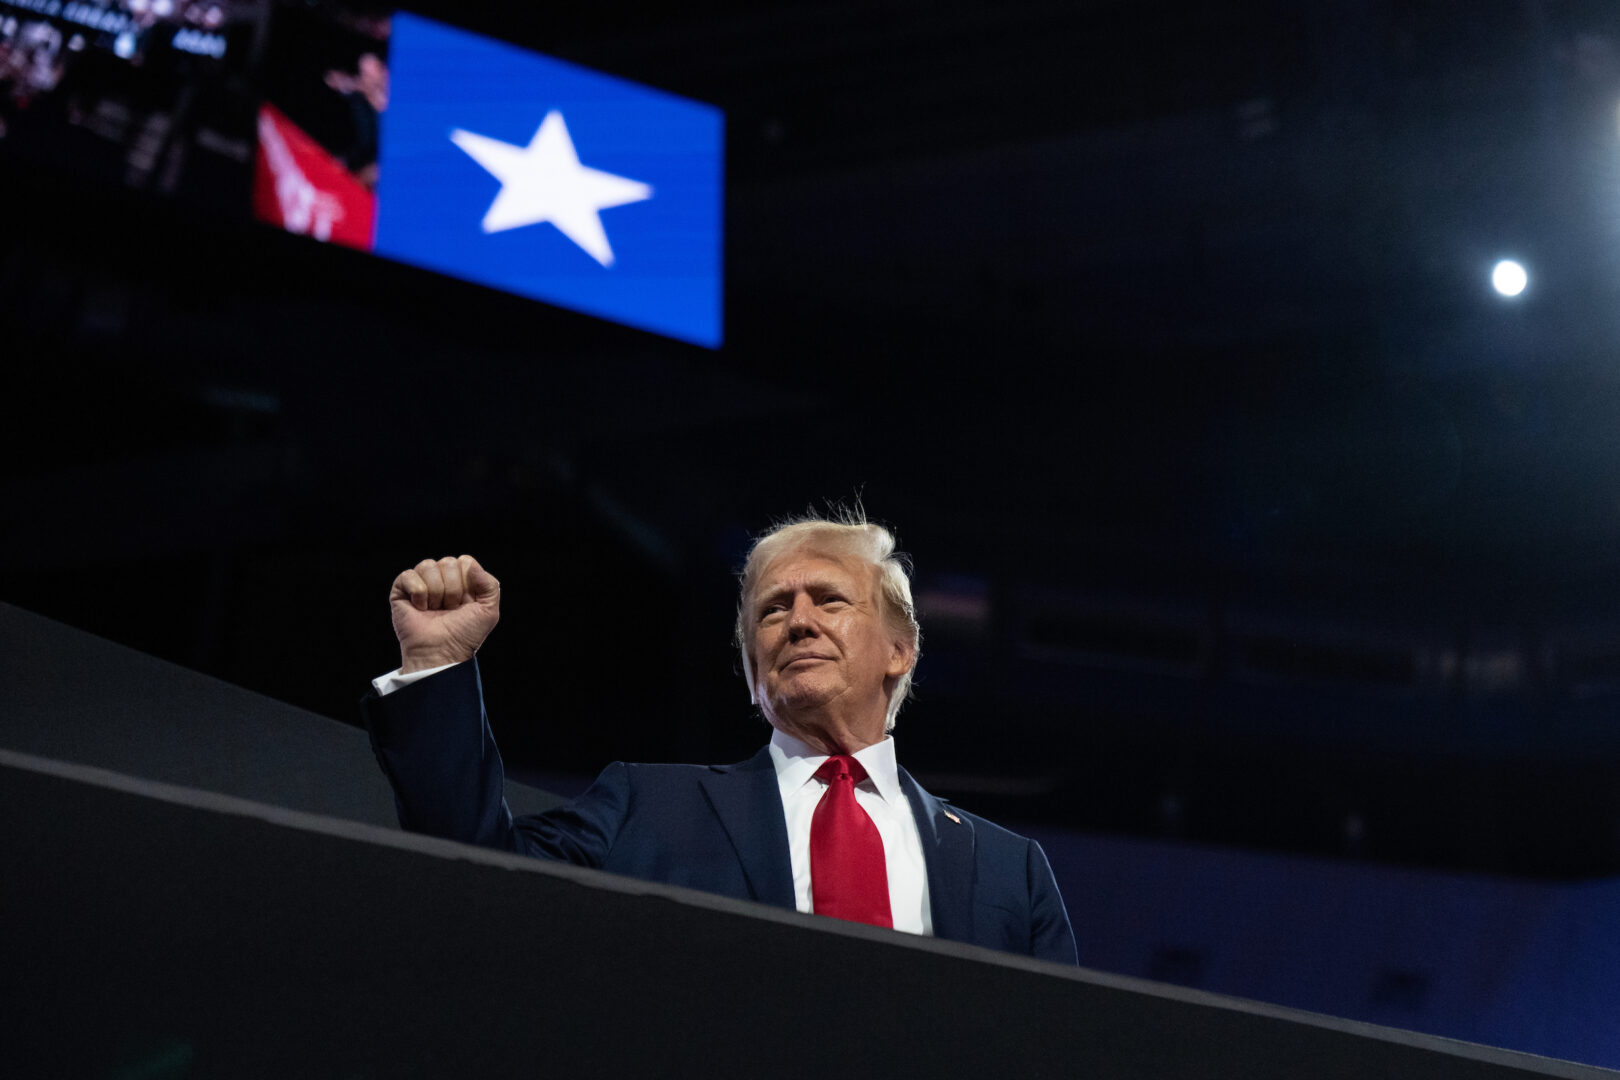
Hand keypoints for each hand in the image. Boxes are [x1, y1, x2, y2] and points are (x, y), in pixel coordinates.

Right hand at [389, 555, 500, 672]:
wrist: (441, 652)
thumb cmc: (464, 635)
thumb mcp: (488, 611)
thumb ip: (490, 585)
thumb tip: (470, 564)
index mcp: (462, 581)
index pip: (465, 561)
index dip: (467, 583)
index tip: (465, 604)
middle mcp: (441, 579)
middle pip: (448, 562)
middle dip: (452, 590)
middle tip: (448, 609)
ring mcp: (421, 583)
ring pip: (428, 566)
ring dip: (435, 592)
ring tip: (434, 610)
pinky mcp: (401, 590)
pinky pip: (409, 575)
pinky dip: (418, 593)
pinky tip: (420, 608)